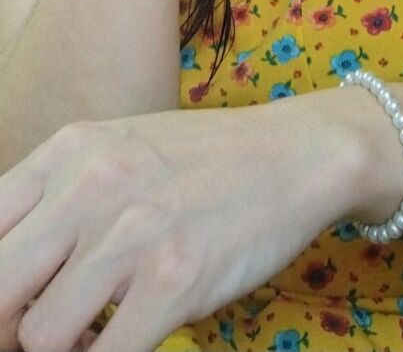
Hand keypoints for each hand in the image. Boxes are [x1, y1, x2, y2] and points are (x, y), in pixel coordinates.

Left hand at [0, 98, 351, 351]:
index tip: (12, 303)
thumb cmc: (202, 160)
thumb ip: (58, 196)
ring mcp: (133, 234)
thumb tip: (8, 269)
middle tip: (36, 334)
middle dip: (8, 326)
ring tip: (90, 334)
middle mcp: (92, 186)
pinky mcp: (175, 280)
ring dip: (60, 348)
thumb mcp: (117, 150)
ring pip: (41, 334)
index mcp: (69, 150)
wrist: (295, 153)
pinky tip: (126, 338)